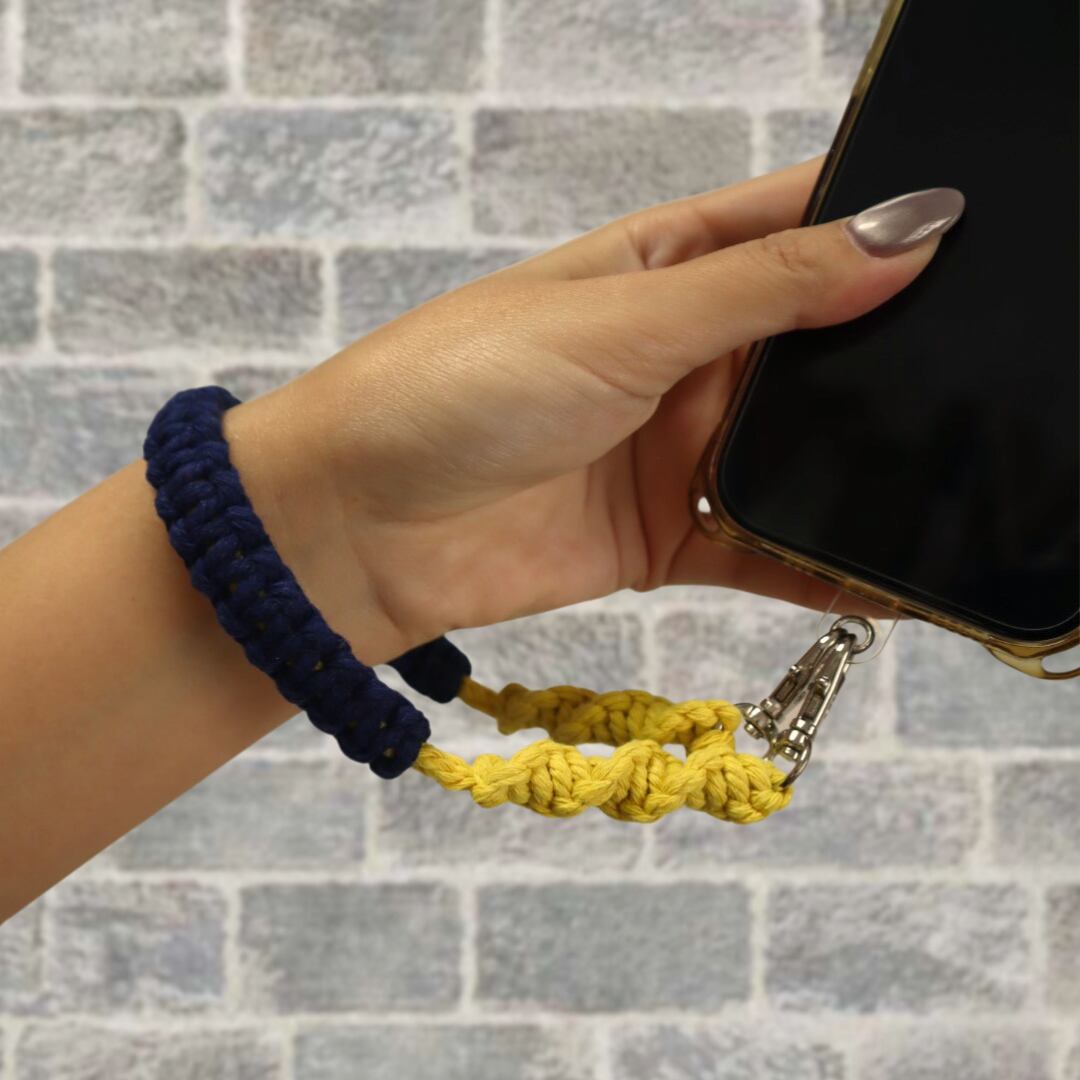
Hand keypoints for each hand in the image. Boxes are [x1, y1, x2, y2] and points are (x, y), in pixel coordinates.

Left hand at [227, 154, 957, 665]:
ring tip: (958, 481)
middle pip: (809, 349)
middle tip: (984, 380)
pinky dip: (817, 564)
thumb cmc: (453, 392)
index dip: (877, 229)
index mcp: (660, 268)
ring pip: (793, 455)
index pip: (790, 229)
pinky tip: (888, 578)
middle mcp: (674, 356)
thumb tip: (902, 236)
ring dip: (859, 471)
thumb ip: (762, 288)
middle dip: (883, 365)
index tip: (970, 244)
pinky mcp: (659, 536)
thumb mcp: (620, 320)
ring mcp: (668, 450)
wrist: (350, 530)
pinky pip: (760, 548)